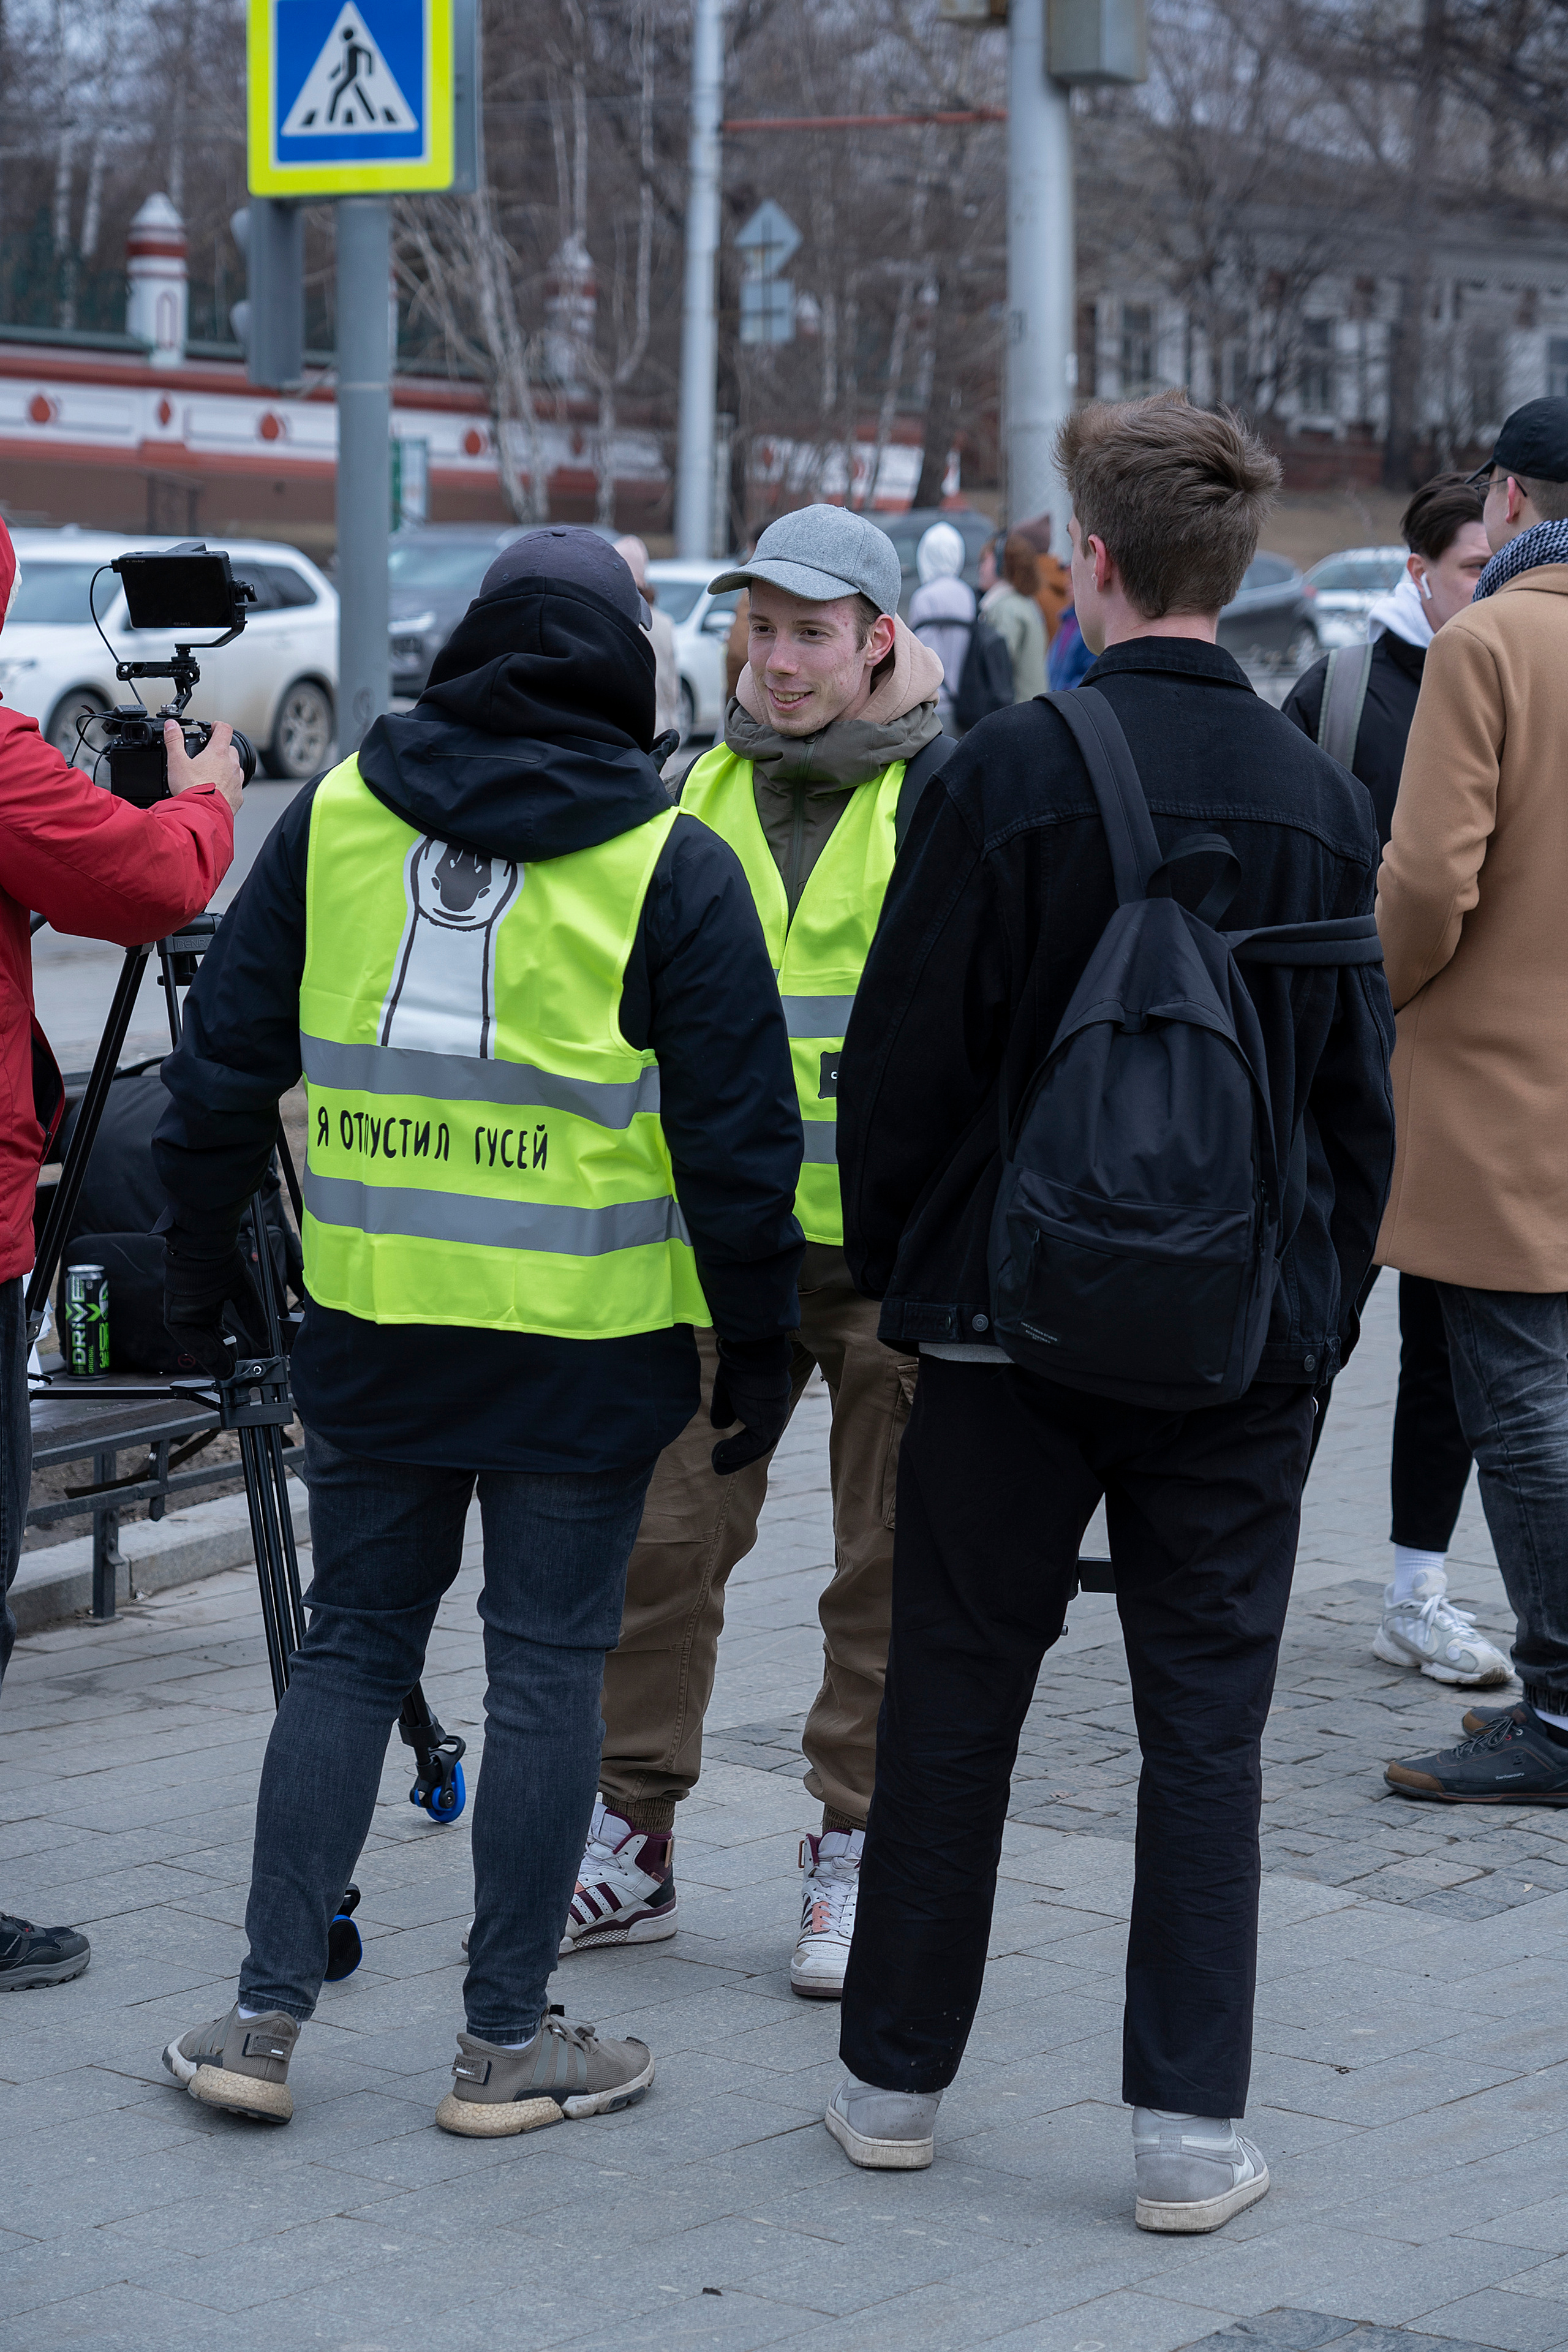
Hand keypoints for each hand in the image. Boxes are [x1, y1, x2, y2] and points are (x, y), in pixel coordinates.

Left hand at [163, 1236, 262, 1382]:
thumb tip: (264, 1342)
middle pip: (210, 1343)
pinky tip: (215, 1359)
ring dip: (213, 1359)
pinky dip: (202, 1350)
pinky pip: (188, 1338)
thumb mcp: (245, 1294)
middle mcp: (196, 1313)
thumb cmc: (223, 1263)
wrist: (206, 1248)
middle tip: (233, 1373)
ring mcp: (184, 1315)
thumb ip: (254, 1319)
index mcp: (210, 1308)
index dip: (230, 1350)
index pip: (220, 1335)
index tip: (238, 1363)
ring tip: (226, 1372)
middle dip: (222, 1359)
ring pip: (199, 1344)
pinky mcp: (175, 1315)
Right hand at [165, 719, 242, 812]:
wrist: (202, 815)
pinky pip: (236, 786)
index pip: (225, 729)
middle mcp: (232, 765)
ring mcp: (237, 781)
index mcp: (218, 753)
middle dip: (221, 748)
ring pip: (236, 767)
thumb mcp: (177, 761)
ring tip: (211, 773)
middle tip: (208, 754)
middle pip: (230, 749)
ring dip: (226, 767)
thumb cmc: (191, 790)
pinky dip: (229, 785)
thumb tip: (171, 725)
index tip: (213, 728)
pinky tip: (217, 790)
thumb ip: (174, 740)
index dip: (218, 726)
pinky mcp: (238, 796)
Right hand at [709, 1337, 792, 1475]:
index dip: (742, 1444)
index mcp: (769, 1404)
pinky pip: (753, 1445)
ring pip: (759, 1447)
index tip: (722, 1451)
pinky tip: (719, 1455)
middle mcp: (776, 1412)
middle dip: (740, 1456)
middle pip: (761, 1443)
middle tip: (719, 1466)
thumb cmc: (740, 1363)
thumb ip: (726, 1407)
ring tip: (716, 1464)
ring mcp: (775, 1417)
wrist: (752, 1351)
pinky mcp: (769, 1421)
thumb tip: (720, 1426)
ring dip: (736, 1458)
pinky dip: (736, 1452)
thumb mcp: (728, 1388)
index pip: (759, 1430)